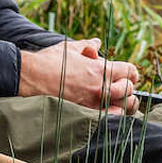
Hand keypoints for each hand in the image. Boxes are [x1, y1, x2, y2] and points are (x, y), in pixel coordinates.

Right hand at [18, 38, 140, 114]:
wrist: (30, 78)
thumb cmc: (49, 61)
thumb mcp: (70, 48)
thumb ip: (87, 46)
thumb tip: (96, 43)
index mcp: (99, 70)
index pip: (129, 71)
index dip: (131, 72)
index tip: (128, 74)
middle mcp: (100, 88)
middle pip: (128, 89)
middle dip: (127, 86)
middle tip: (121, 85)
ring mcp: (93, 103)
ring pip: (123, 106)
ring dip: (123, 102)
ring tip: (119, 100)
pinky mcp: (84, 114)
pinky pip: (109, 119)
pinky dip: (113, 115)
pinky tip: (109, 111)